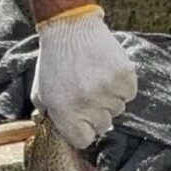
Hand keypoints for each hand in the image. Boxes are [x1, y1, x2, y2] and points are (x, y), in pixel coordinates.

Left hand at [31, 6, 136, 147]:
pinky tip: (107, 73)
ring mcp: (107, 90)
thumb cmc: (53, 62)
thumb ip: (48, 116)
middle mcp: (87, 103)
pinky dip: (121, 86)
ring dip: (109, 99)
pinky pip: (129, 93)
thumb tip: (59, 133)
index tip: (81, 121)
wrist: (70, 29)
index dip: (83, 131)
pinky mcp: (124, 76)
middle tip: (87, 93)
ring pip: (118, 109)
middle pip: (103, 125)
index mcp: (64, 111)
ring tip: (95, 78)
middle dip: (96, 114)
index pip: (83, 140)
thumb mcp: (41, 92)